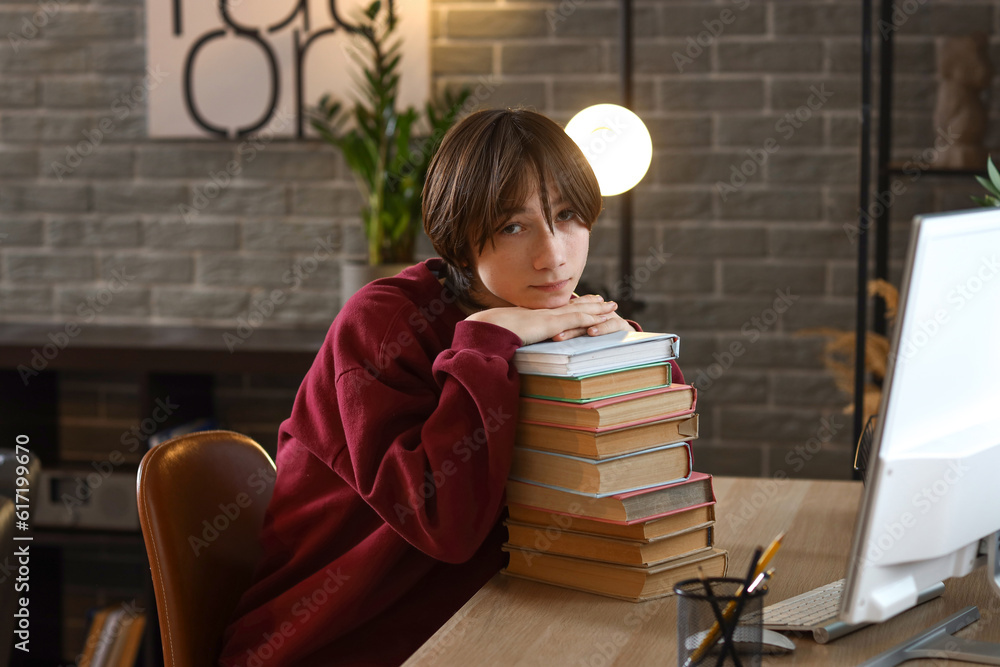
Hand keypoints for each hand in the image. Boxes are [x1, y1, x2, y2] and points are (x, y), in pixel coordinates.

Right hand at [465, 294, 619, 344]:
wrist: (489, 328)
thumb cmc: (492, 334)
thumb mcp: (506, 335)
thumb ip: (514, 338)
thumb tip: (511, 344)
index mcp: (535, 315)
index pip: (558, 308)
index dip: (572, 304)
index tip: (583, 300)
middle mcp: (545, 312)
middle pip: (573, 305)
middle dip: (589, 302)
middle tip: (604, 299)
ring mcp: (550, 316)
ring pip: (580, 310)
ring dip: (597, 308)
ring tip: (612, 305)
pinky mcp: (553, 323)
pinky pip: (578, 319)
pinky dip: (593, 317)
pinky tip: (604, 317)